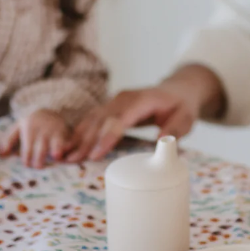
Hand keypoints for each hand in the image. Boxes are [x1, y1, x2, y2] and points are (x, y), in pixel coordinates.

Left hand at [0, 109, 70, 167]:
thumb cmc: (31, 124)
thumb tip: (1, 155)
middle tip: (38, 167)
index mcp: (28, 129)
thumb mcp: (18, 128)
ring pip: (55, 147)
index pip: (27, 150)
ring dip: (54, 155)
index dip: (27, 160)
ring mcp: (54, 131)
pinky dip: (65, 151)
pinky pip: (66, 144)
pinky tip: (63, 157)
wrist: (49, 111)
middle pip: (40, 150)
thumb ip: (8, 140)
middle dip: (39, 161)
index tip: (27, 164)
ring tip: (54, 161)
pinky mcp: (64, 133)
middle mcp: (42, 130)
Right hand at [65, 86, 198, 162]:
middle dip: (85, 140)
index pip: (119, 119)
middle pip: (100, 120)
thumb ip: (174, 129)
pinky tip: (68, 146)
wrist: (177, 91)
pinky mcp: (111, 108)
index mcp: (141, 100)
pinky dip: (80, 132)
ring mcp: (115, 102)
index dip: (106, 136)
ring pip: (92, 119)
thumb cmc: (181, 106)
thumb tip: (162, 142)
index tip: (95, 153)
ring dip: (78, 137)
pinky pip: (92, 119)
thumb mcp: (185, 118)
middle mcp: (124, 99)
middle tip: (71, 159)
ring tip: (64, 156)